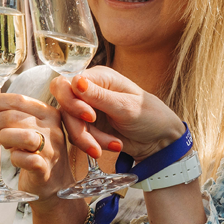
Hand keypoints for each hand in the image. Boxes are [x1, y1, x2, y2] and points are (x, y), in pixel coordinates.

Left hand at [0, 91, 81, 199]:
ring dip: (4, 138)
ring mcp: (51, 149)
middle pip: (13, 116)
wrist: (54, 183)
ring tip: (2, 144)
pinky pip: (26, 160)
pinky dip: (15, 158)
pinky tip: (14, 159)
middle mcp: (52, 128)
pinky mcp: (45, 169)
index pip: (17, 99)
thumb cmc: (35, 151)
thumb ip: (11, 112)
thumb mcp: (27, 127)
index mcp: (48, 113)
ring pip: (22, 136)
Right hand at [51, 67, 185, 160]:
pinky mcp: (88, 127)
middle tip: (96, 144)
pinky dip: (94, 144)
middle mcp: (88, 91)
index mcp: (98, 77)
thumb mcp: (127, 107)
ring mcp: (86, 109)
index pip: (65, 83)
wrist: (160, 140)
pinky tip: (115, 145)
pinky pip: (79, 137)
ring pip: (70, 125)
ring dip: (90, 140)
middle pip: (63, 107)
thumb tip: (75, 81)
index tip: (90, 117)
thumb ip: (99, 96)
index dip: (71, 101)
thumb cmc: (150, 116)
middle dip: (79, 129)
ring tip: (115, 145)